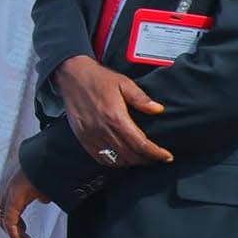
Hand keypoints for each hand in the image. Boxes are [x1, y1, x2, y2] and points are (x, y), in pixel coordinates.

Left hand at [0, 165, 46, 237]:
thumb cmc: (47, 166)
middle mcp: (6, 188)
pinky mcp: (12, 197)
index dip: (15, 221)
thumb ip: (40, 192)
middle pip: (3, 214)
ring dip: (16, 235)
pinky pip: (9, 221)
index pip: (7, 207)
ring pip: (4, 220)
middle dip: (15, 231)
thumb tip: (42, 199)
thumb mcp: (43, 183)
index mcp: (12, 184)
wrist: (48, 158)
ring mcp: (8, 192)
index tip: (24, 232)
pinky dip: (15, 235)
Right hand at [54, 55, 170, 166]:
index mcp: (115, 116)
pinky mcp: (82, 137)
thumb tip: (158, 109)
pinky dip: (114, 162)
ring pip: (116, 160)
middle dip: (147, 160)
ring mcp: (91, 135)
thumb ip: (141, 98)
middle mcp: (102, 129)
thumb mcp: (124, 83)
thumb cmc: (98, 78)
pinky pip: (100, 158)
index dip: (156, 154)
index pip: (140, 144)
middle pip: (130, 156)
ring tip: (141, 157)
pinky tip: (122, 157)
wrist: (71, 75)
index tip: (167, 156)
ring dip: (131, 162)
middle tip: (157, 157)